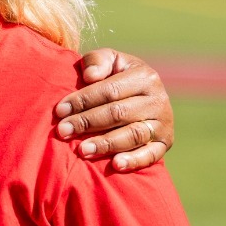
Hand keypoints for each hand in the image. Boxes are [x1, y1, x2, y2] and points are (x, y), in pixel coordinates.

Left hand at [55, 48, 173, 171]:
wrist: (142, 97)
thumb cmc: (117, 77)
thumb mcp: (110, 62)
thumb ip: (98, 61)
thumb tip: (90, 76)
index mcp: (145, 77)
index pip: (109, 91)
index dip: (83, 100)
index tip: (60, 110)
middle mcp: (158, 100)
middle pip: (118, 113)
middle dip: (87, 122)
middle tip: (63, 131)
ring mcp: (163, 123)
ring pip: (133, 134)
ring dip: (106, 143)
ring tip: (82, 150)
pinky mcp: (165, 143)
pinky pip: (152, 154)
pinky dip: (134, 160)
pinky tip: (116, 164)